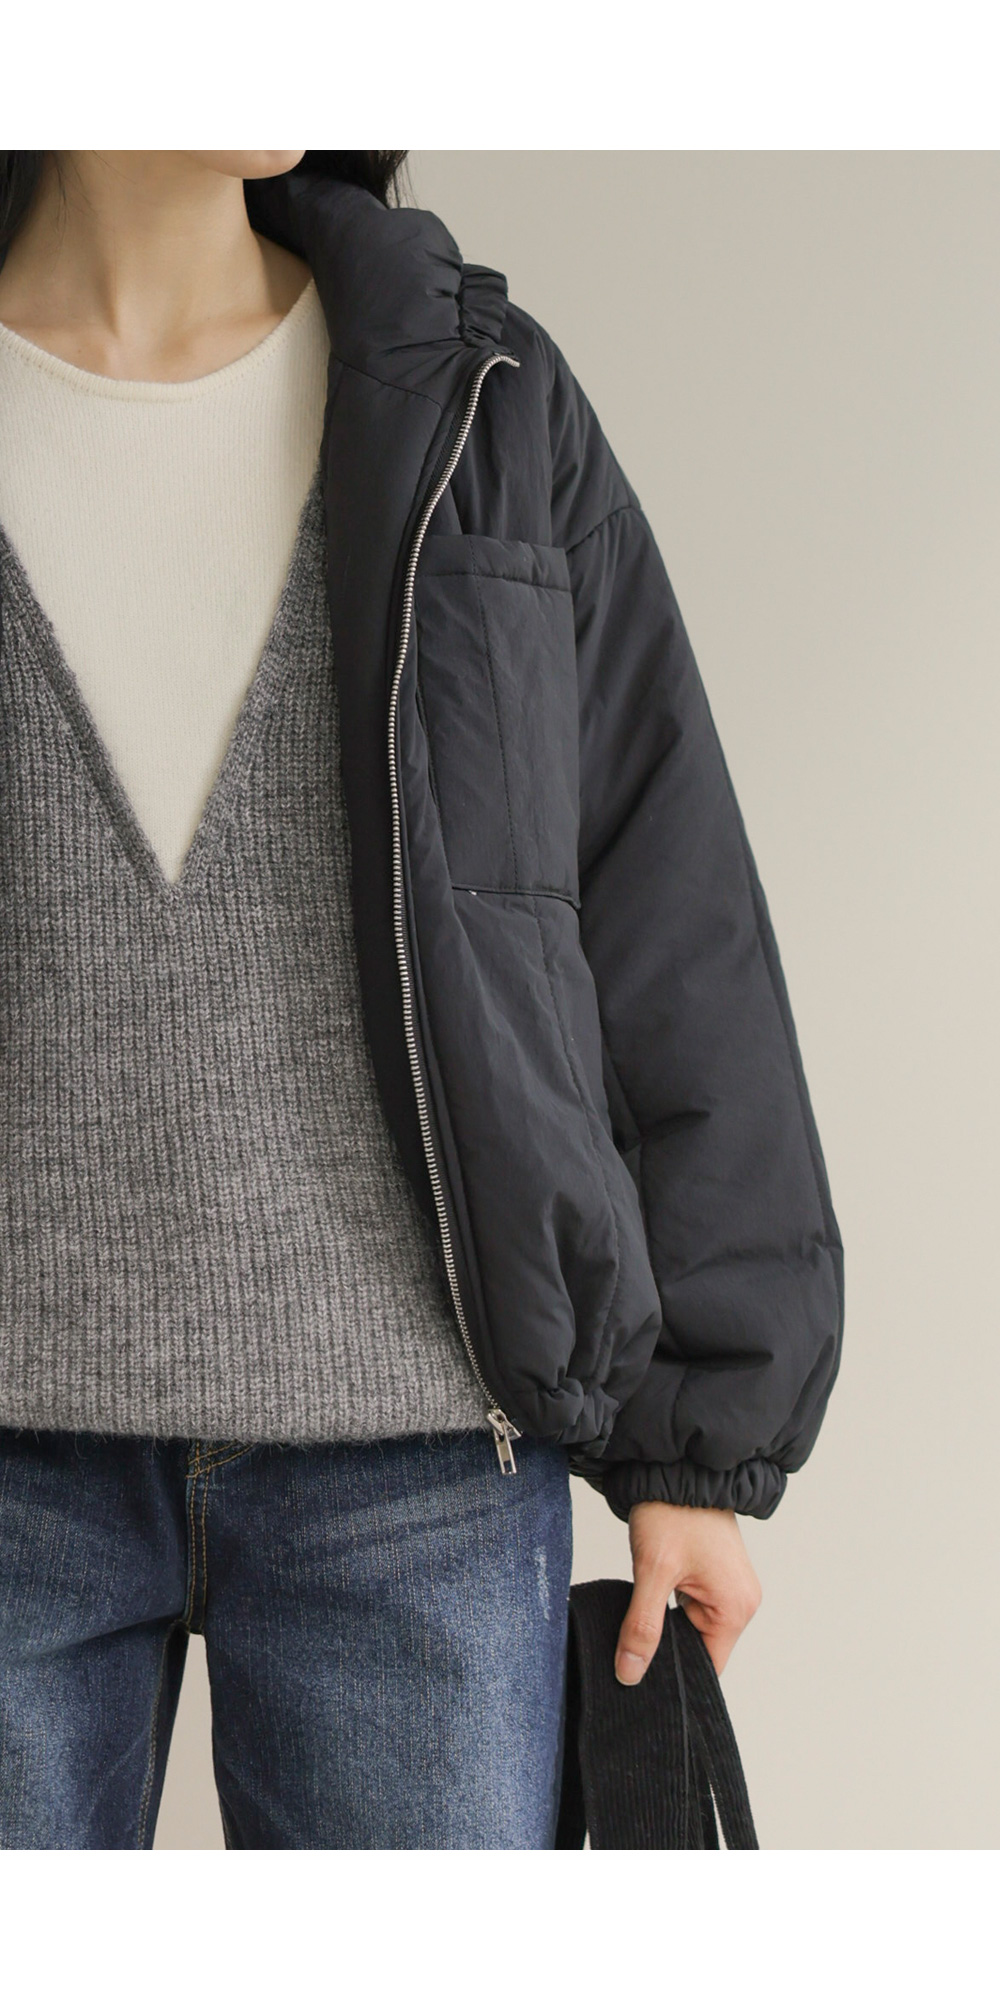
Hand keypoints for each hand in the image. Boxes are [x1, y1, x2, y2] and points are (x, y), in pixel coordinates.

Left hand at [615, 1500, 761, 1683]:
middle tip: (632, 1640)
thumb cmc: (672, 1512)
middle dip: (667, 1646)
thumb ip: (642, 1627)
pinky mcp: (715, 1576)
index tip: (640, 1675)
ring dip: (666, 1622)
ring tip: (643, 1608)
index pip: (707, 1667)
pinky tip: (652, 1593)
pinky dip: (670, 1605)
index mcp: (736, 1608)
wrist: (674, 1468)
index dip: (674, 1674)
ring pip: (692, 1627)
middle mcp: (740, 1601)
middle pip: (700, 1649)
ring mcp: (729, 1587)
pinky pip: (692, 1607)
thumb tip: (631, 1674)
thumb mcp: (652, 1572)